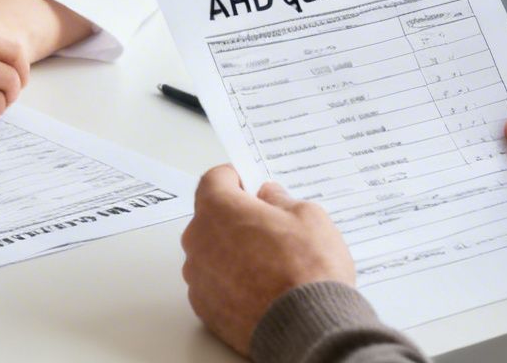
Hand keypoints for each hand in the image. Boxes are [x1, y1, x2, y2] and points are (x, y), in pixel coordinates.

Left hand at [181, 166, 354, 355]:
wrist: (306, 328)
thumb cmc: (307, 270)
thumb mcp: (308, 216)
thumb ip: (280, 200)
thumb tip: (269, 197)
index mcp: (219, 210)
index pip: (214, 179)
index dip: (235, 179)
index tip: (251, 185)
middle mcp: (199, 241)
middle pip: (211, 218)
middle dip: (236, 218)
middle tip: (269, 227)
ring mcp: (198, 278)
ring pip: (211, 252)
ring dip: (232, 252)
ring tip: (269, 264)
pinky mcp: (204, 309)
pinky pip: (214, 284)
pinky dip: (232, 282)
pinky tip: (261, 289)